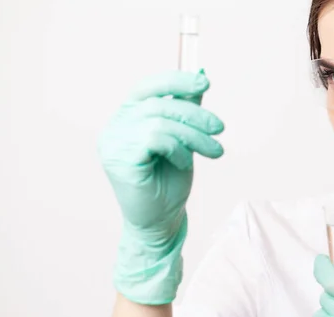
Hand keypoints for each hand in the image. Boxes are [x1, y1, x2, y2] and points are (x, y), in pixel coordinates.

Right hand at [98, 69, 224, 304]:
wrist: (161, 220)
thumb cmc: (170, 183)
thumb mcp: (183, 140)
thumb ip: (185, 111)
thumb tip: (200, 78)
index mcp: (127, 117)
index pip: (147, 87)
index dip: (176, 80)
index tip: (205, 82)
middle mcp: (115, 126)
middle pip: (159, 104)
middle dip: (196, 114)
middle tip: (219, 128)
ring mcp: (113, 142)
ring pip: (161, 121)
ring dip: (195, 136)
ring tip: (214, 152)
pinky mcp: (119, 159)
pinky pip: (156, 139)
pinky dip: (179, 149)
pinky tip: (186, 163)